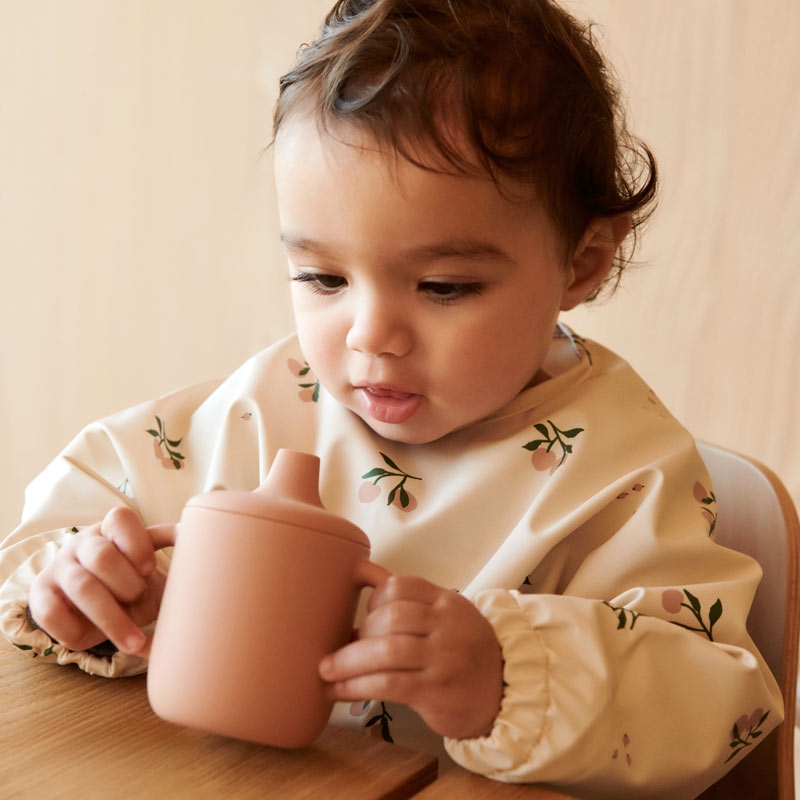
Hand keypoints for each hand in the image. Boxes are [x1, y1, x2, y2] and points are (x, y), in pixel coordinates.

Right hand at [28, 507, 174, 655]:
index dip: (137, 544)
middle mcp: (82, 543)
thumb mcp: (151, 569)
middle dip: (127, 585)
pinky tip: (92, 639)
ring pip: (82, 588)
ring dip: (113, 619)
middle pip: (102, 556)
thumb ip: (174, 561)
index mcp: (112, 528)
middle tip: (142, 602)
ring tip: (137, 643)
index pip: (120, 519)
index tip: (151, 569)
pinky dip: (76, 631)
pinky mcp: (41, 596)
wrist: (90, 603)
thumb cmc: (131, 582)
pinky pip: (51, 613)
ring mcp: (59, 568)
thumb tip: (204, 562)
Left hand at [319, 575, 502, 739]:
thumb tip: (362, 574)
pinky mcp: (436, 691)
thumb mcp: (447, 616)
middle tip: (343, 649)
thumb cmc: (464, 651)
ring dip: (349, 661)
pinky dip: (357, 686)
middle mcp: (448, 625)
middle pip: (391, 617)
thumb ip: (411, 599)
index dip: (374, 599)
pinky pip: (389, 684)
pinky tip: (338, 690)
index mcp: (447, 602)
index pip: (401, 586)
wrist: (503, 694)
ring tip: (327, 670)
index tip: (365, 616)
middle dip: (360, 633)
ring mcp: (444, 658)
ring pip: (387, 651)